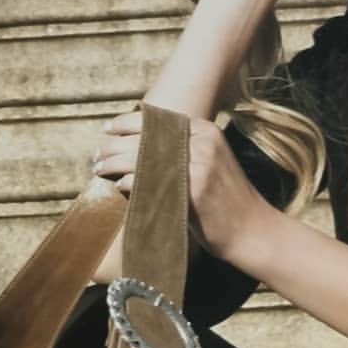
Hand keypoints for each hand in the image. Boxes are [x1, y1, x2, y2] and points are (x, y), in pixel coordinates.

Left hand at [90, 110, 267, 264]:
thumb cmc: (225, 201)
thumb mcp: (209, 161)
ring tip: (99, 169)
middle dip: (113, 145)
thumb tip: (138, 144)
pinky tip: (120, 187)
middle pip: (144, 136)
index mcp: (204, 131)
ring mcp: (198, 164)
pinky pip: (148, 181)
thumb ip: (181, 148)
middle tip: (95, 156)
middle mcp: (201, 142)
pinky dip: (129, 183)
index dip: (125, 122)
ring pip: (141, 157)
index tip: (106, 129)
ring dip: (113, 163)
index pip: (156, 117)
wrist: (252, 230)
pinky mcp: (193, 189)